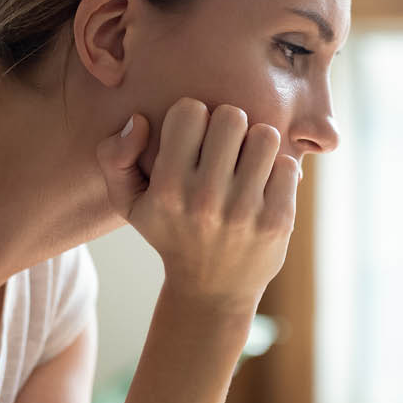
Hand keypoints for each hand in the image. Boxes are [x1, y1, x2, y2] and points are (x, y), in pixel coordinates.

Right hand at [95, 97, 299, 311]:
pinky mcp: (277, 221)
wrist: (212, 291)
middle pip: (232, 117)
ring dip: (258, 145)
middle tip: (226, 147)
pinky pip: (288, 166)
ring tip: (247, 162)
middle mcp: (205, 199)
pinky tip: (264, 186)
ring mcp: (244, 211)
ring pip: (266, 135)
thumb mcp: (128, 203)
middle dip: (230, 126)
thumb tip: (140, 120)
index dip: (194, 117)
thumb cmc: (170, 232)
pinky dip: (278, 170)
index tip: (195, 139)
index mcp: (167, 188)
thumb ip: (114, 157)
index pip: (190, 111)